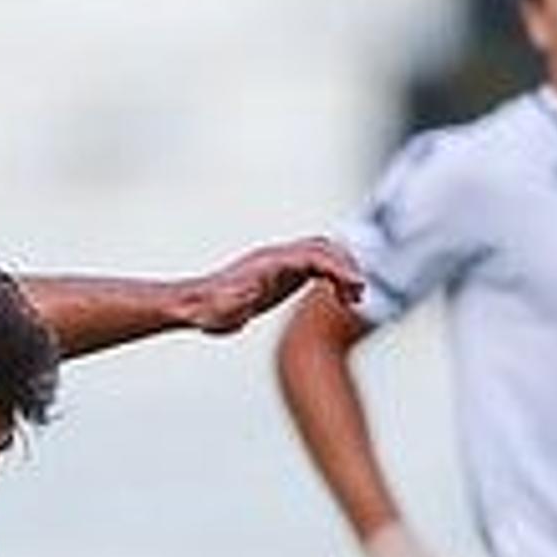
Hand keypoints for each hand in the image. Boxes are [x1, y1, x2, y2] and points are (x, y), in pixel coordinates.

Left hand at [178, 237, 361, 336]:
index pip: (312, 255)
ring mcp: (282, 263)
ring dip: (343, 271)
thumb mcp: (220, 309)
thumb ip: (234, 300)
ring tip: (354, 299)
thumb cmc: (208, 309)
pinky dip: (336, 277)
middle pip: (323, 247)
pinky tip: (341, 299)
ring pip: (323, 254)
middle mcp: (277, 257)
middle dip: (346, 266)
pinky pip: (318, 266)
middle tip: (359, 295)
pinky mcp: (284, 274)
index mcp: (268, 263)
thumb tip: (245, 291)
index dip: (337, 267)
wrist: (197, 306)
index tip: (357, 285)